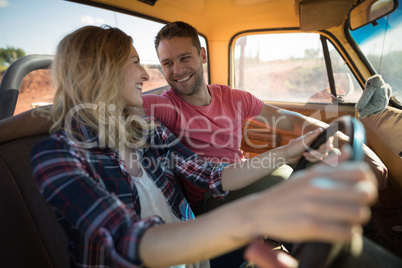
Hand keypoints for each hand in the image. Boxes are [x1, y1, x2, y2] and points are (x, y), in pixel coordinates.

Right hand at [249, 148, 377, 242]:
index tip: (361, 189)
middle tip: (356, 206)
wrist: (260, 211)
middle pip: (365, 193)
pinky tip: (339, 230)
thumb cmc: (286, 194)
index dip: (367, 181)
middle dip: (365, 202)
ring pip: (359, 214)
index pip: (360, 172)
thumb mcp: (305, 175)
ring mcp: (314, 207)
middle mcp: (317, 187)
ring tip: (348, 219)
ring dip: (358, 219)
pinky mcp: (310, 226)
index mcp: (317, 174)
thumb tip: (349, 150)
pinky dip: (348, 233)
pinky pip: (346, 232)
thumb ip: (330, 165)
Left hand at [284, 128, 333, 163]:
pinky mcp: (314, 154)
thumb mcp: (303, 141)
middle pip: (325, 149)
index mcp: (315, 136)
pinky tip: (306, 157)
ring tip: (305, 155)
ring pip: (322, 155)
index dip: (325, 146)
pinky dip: (312, 159)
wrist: (287, 155)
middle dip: (317, 153)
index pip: (327, 140)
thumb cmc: (294, 147)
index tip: (320, 149)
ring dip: (314, 157)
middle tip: (308, 153)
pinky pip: (319, 158)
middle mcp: (317, 141)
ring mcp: (316, 148)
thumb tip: (321, 128)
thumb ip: (312, 135)